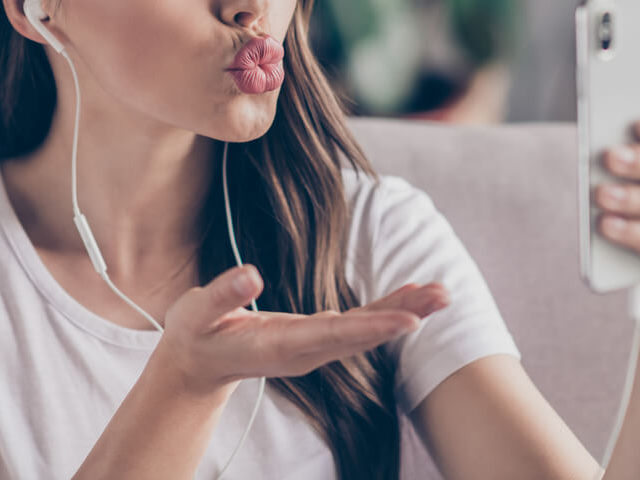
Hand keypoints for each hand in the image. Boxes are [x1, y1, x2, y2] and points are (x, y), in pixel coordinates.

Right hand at [154, 264, 449, 396]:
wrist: (198, 364)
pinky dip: (386, 310)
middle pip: (362, 334)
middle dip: (404, 316)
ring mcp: (313, 347)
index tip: (409, 321)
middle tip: (443, 297)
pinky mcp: (315, 338)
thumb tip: (253, 274)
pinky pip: (358, 325)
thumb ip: (222, 295)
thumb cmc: (196, 334)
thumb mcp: (196, 313)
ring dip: (404, 312)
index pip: (333, 334)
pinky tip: (410, 297)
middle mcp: (305, 350)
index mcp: (280, 345)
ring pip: (366, 330)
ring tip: (440, 293)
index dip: (373, 327)